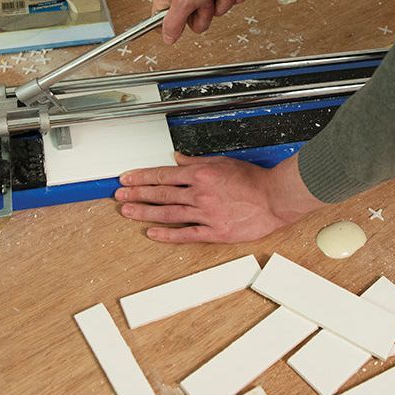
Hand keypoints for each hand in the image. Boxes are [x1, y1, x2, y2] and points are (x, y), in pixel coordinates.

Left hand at [114, 152, 323, 242]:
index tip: (126, 179)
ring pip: (168, 214)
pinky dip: (167, 235)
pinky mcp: (214, 232)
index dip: (141, 177)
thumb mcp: (223, 162)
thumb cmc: (254, 180)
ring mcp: (205, 214)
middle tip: (119, 195)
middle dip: (136, 194)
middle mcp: (199, 194)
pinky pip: (186, 234)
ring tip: (128, 212)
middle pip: (161, 194)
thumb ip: (198, 162)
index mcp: (201, 175)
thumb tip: (179, 159)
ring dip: (145, 213)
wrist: (275, 198)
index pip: (163, 175)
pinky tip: (152, 233)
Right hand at [152, 0, 250, 43]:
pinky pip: (230, 0)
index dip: (175, 26)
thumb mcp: (184, 2)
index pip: (162, 23)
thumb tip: (166, 38)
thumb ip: (173, 24)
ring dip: (223, 0)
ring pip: (216, 12)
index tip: (184, 19)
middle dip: (207, 12)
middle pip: (196, 22)